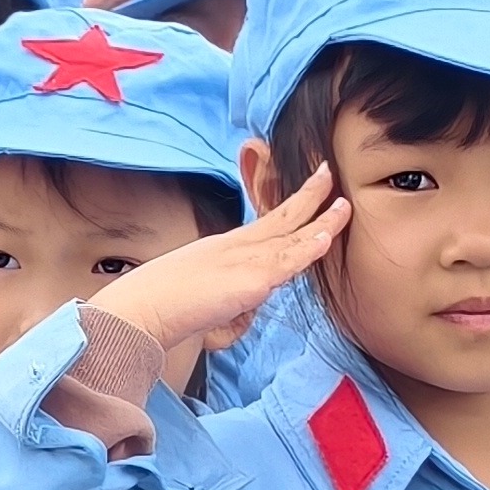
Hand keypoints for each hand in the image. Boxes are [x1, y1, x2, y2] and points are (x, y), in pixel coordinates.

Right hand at [88, 166, 348, 350]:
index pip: (266, 225)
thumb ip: (229, 307)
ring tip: (344, 204)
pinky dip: (309, 249)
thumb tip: (241, 316)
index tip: (308, 192)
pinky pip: (287, 262)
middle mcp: (236, 248)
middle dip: (309, 195)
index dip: (290, 208)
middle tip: (327, 172)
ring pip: (292, 236)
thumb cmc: (164, 309)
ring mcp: (244, 261)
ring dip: (323, 220)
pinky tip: (326, 237)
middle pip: (282, 217)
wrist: (145, 309)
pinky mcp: (250, 280)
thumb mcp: (204, 304)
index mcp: (225, 248)